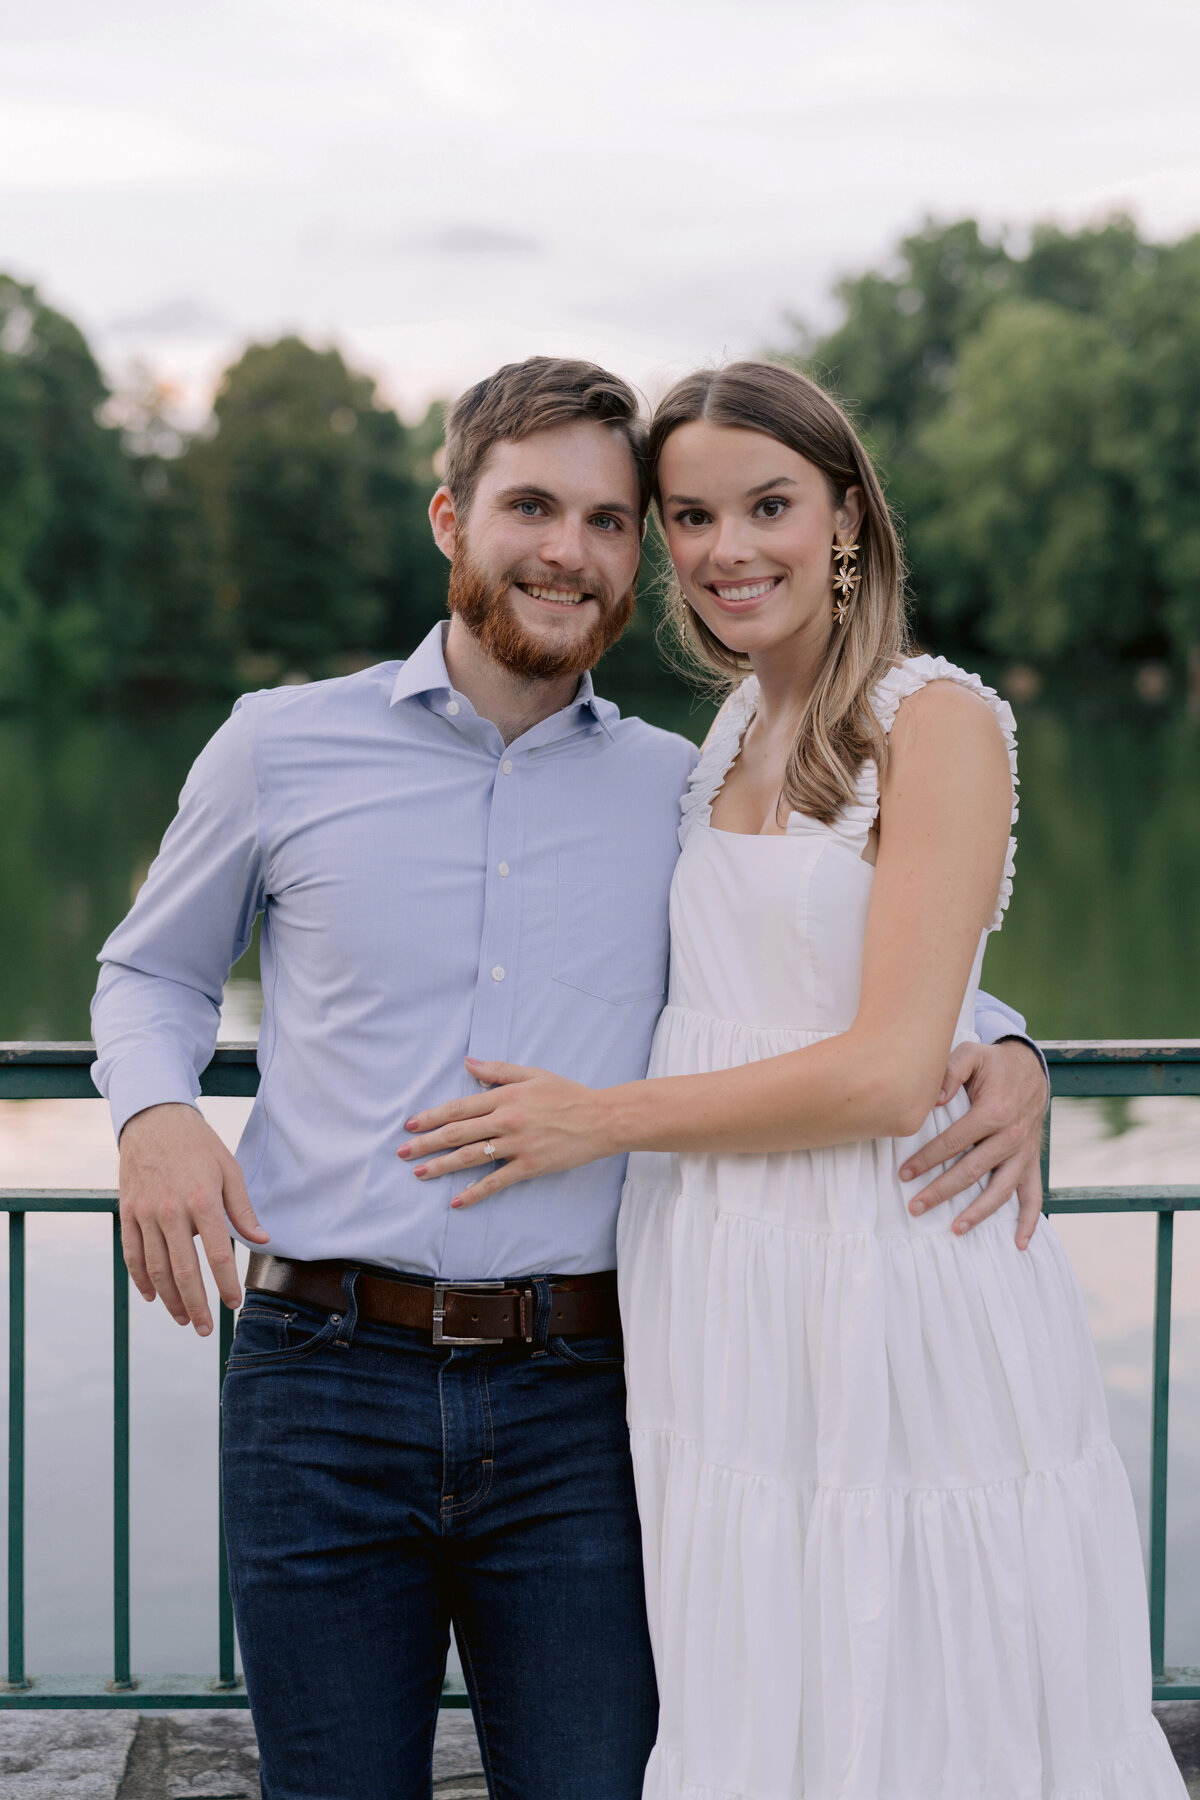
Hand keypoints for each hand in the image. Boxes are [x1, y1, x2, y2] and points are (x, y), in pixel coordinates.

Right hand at [119, 1102, 269, 1334]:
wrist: (154, 1119)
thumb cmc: (198, 1145)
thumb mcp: (230, 1170)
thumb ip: (243, 1209)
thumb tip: (263, 1240)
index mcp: (202, 1201)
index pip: (217, 1254)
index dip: (226, 1284)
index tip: (234, 1305)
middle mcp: (171, 1211)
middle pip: (183, 1271)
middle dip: (196, 1305)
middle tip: (205, 1329)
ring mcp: (145, 1213)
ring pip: (156, 1268)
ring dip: (170, 1299)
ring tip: (184, 1318)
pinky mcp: (128, 1212)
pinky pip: (132, 1254)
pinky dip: (141, 1279)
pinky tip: (153, 1296)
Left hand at [398, 1059, 614, 1206]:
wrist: (602, 1118)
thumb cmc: (567, 1093)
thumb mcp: (533, 1074)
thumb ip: (498, 1071)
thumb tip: (467, 1063)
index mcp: (505, 1096)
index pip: (459, 1107)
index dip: (432, 1116)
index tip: (411, 1124)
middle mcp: (507, 1119)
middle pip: (458, 1132)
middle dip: (427, 1143)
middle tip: (403, 1152)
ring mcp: (518, 1144)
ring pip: (471, 1156)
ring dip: (441, 1166)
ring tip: (420, 1173)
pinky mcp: (530, 1166)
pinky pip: (496, 1181)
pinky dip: (475, 1192)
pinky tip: (456, 1201)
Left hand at [899, 1040, 1046, 1248]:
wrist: (1031, 1067)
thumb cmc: (993, 1064)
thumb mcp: (970, 1055)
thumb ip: (949, 1072)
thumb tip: (933, 1100)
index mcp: (993, 1112)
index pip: (953, 1143)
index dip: (927, 1160)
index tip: (904, 1175)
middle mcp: (1011, 1137)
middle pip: (971, 1172)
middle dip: (941, 1192)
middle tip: (914, 1207)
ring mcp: (1023, 1153)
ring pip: (1000, 1190)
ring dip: (978, 1213)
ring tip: (955, 1229)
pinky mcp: (1031, 1161)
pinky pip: (1034, 1195)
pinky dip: (1029, 1221)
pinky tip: (1018, 1243)